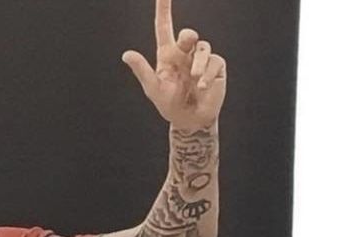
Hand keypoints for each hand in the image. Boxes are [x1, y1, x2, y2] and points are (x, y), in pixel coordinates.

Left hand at [122, 0, 225, 129]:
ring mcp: (201, 59)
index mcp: (167, 54)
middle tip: (187, 41)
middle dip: (188, 37)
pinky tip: (201, 87)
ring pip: (203, 48)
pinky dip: (207, 76)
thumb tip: (127, 54)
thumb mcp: (153, 88)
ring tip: (194, 80)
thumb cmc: (169, 104)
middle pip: (188, 34)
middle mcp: (184, 53)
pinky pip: (213, 63)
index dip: (164, 9)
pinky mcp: (215, 66)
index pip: (164, 27)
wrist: (190, 119)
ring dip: (198, 63)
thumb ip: (142, 70)